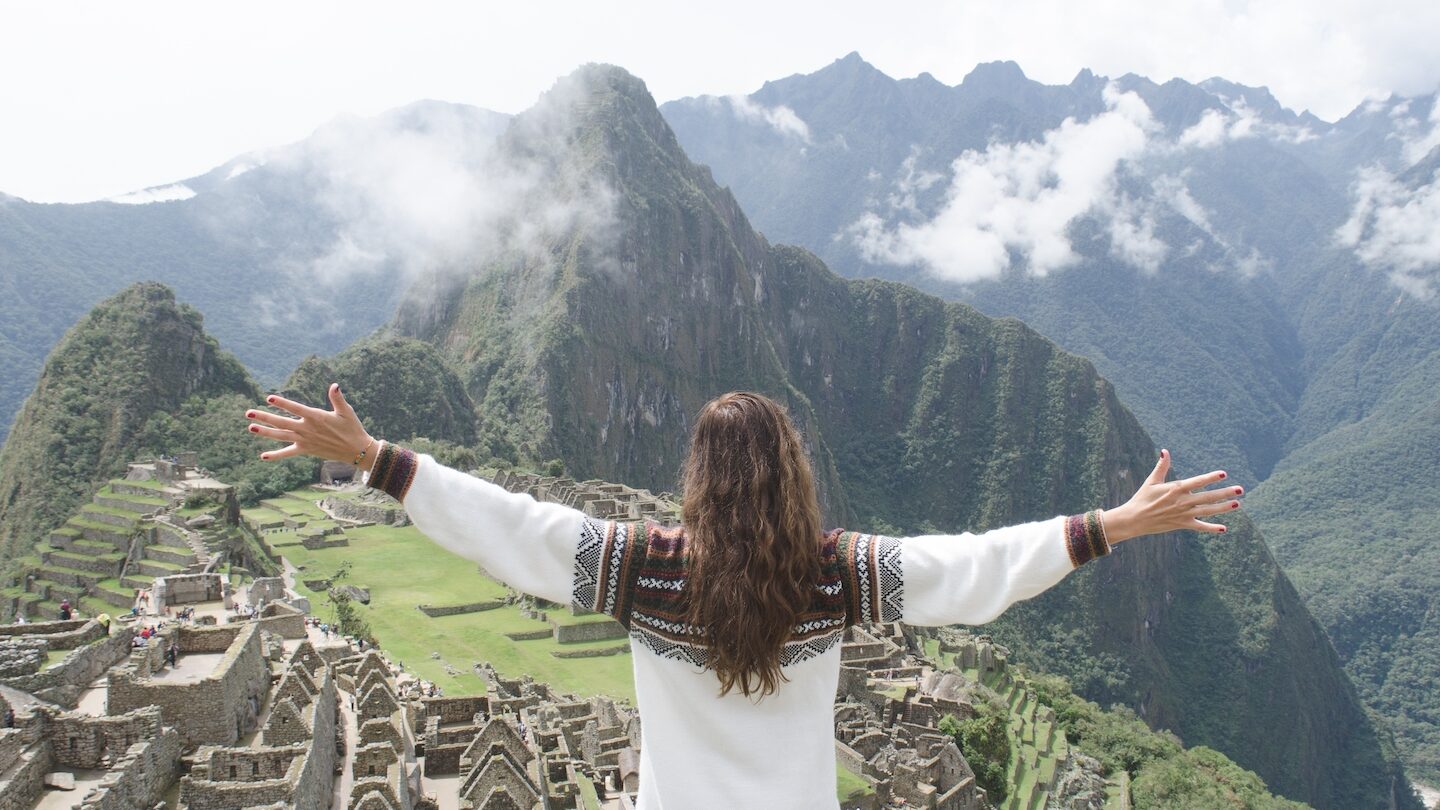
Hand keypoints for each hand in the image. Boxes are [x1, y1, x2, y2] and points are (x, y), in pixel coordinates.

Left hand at [245, 384, 376, 471]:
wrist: (356, 450)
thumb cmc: (352, 428)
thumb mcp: (346, 411)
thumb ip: (337, 398)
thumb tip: (334, 385)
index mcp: (316, 417)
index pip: (295, 409)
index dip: (282, 403)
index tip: (269, 398)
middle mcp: (307, 429)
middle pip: (281, 423)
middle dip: (264, 417)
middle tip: (248, 412)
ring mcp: (305, 441)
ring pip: (281, 436)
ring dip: (265, 432)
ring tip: (251, 427)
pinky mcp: (306, 450)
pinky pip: (288, 453)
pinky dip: (276, 455)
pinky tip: (263, 456)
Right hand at [1101, 449, 1242, 542]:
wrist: (1134, 519)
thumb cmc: (1142, 498)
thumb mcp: (1151, 481)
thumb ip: (1162, 466)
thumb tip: (1165, 451)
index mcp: (1176, 489)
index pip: (1198, 482)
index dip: (1211, 478)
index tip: (1224, 474)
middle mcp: (1182, 501)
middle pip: (1208, 497)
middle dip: (1225, 493)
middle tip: (1240, 489)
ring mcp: (1183, 514)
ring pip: (1208, 511)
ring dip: (1224, 508)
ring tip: (1238, 503)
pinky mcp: (1182, 524)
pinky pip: (1200, 527)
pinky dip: (1211, 528)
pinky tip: (1223, 528)